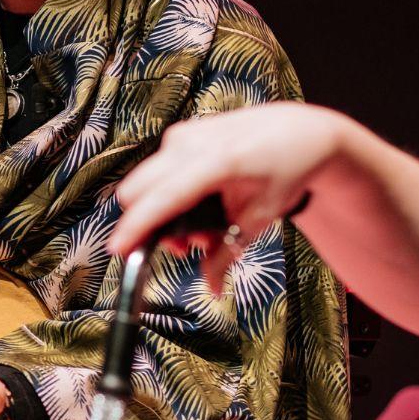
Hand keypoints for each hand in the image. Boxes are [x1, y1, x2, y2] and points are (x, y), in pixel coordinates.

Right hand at [110, 104, 347, 291]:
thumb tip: (209, 288)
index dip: (137, 226)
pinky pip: (156, 170)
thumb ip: (228, 253)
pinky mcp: (180, 133)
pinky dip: (166, 193)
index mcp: (218, 162)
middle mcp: (192, 143)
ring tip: (197, 227)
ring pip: (144, 181)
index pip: (164, 197)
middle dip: (149, 224)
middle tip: (184, 245)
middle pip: (138, 189)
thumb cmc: (285, 169)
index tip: (119, 249)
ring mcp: (184, 135)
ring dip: (158, 210)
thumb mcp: (262, 217)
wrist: (299, 131)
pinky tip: (196, 203)